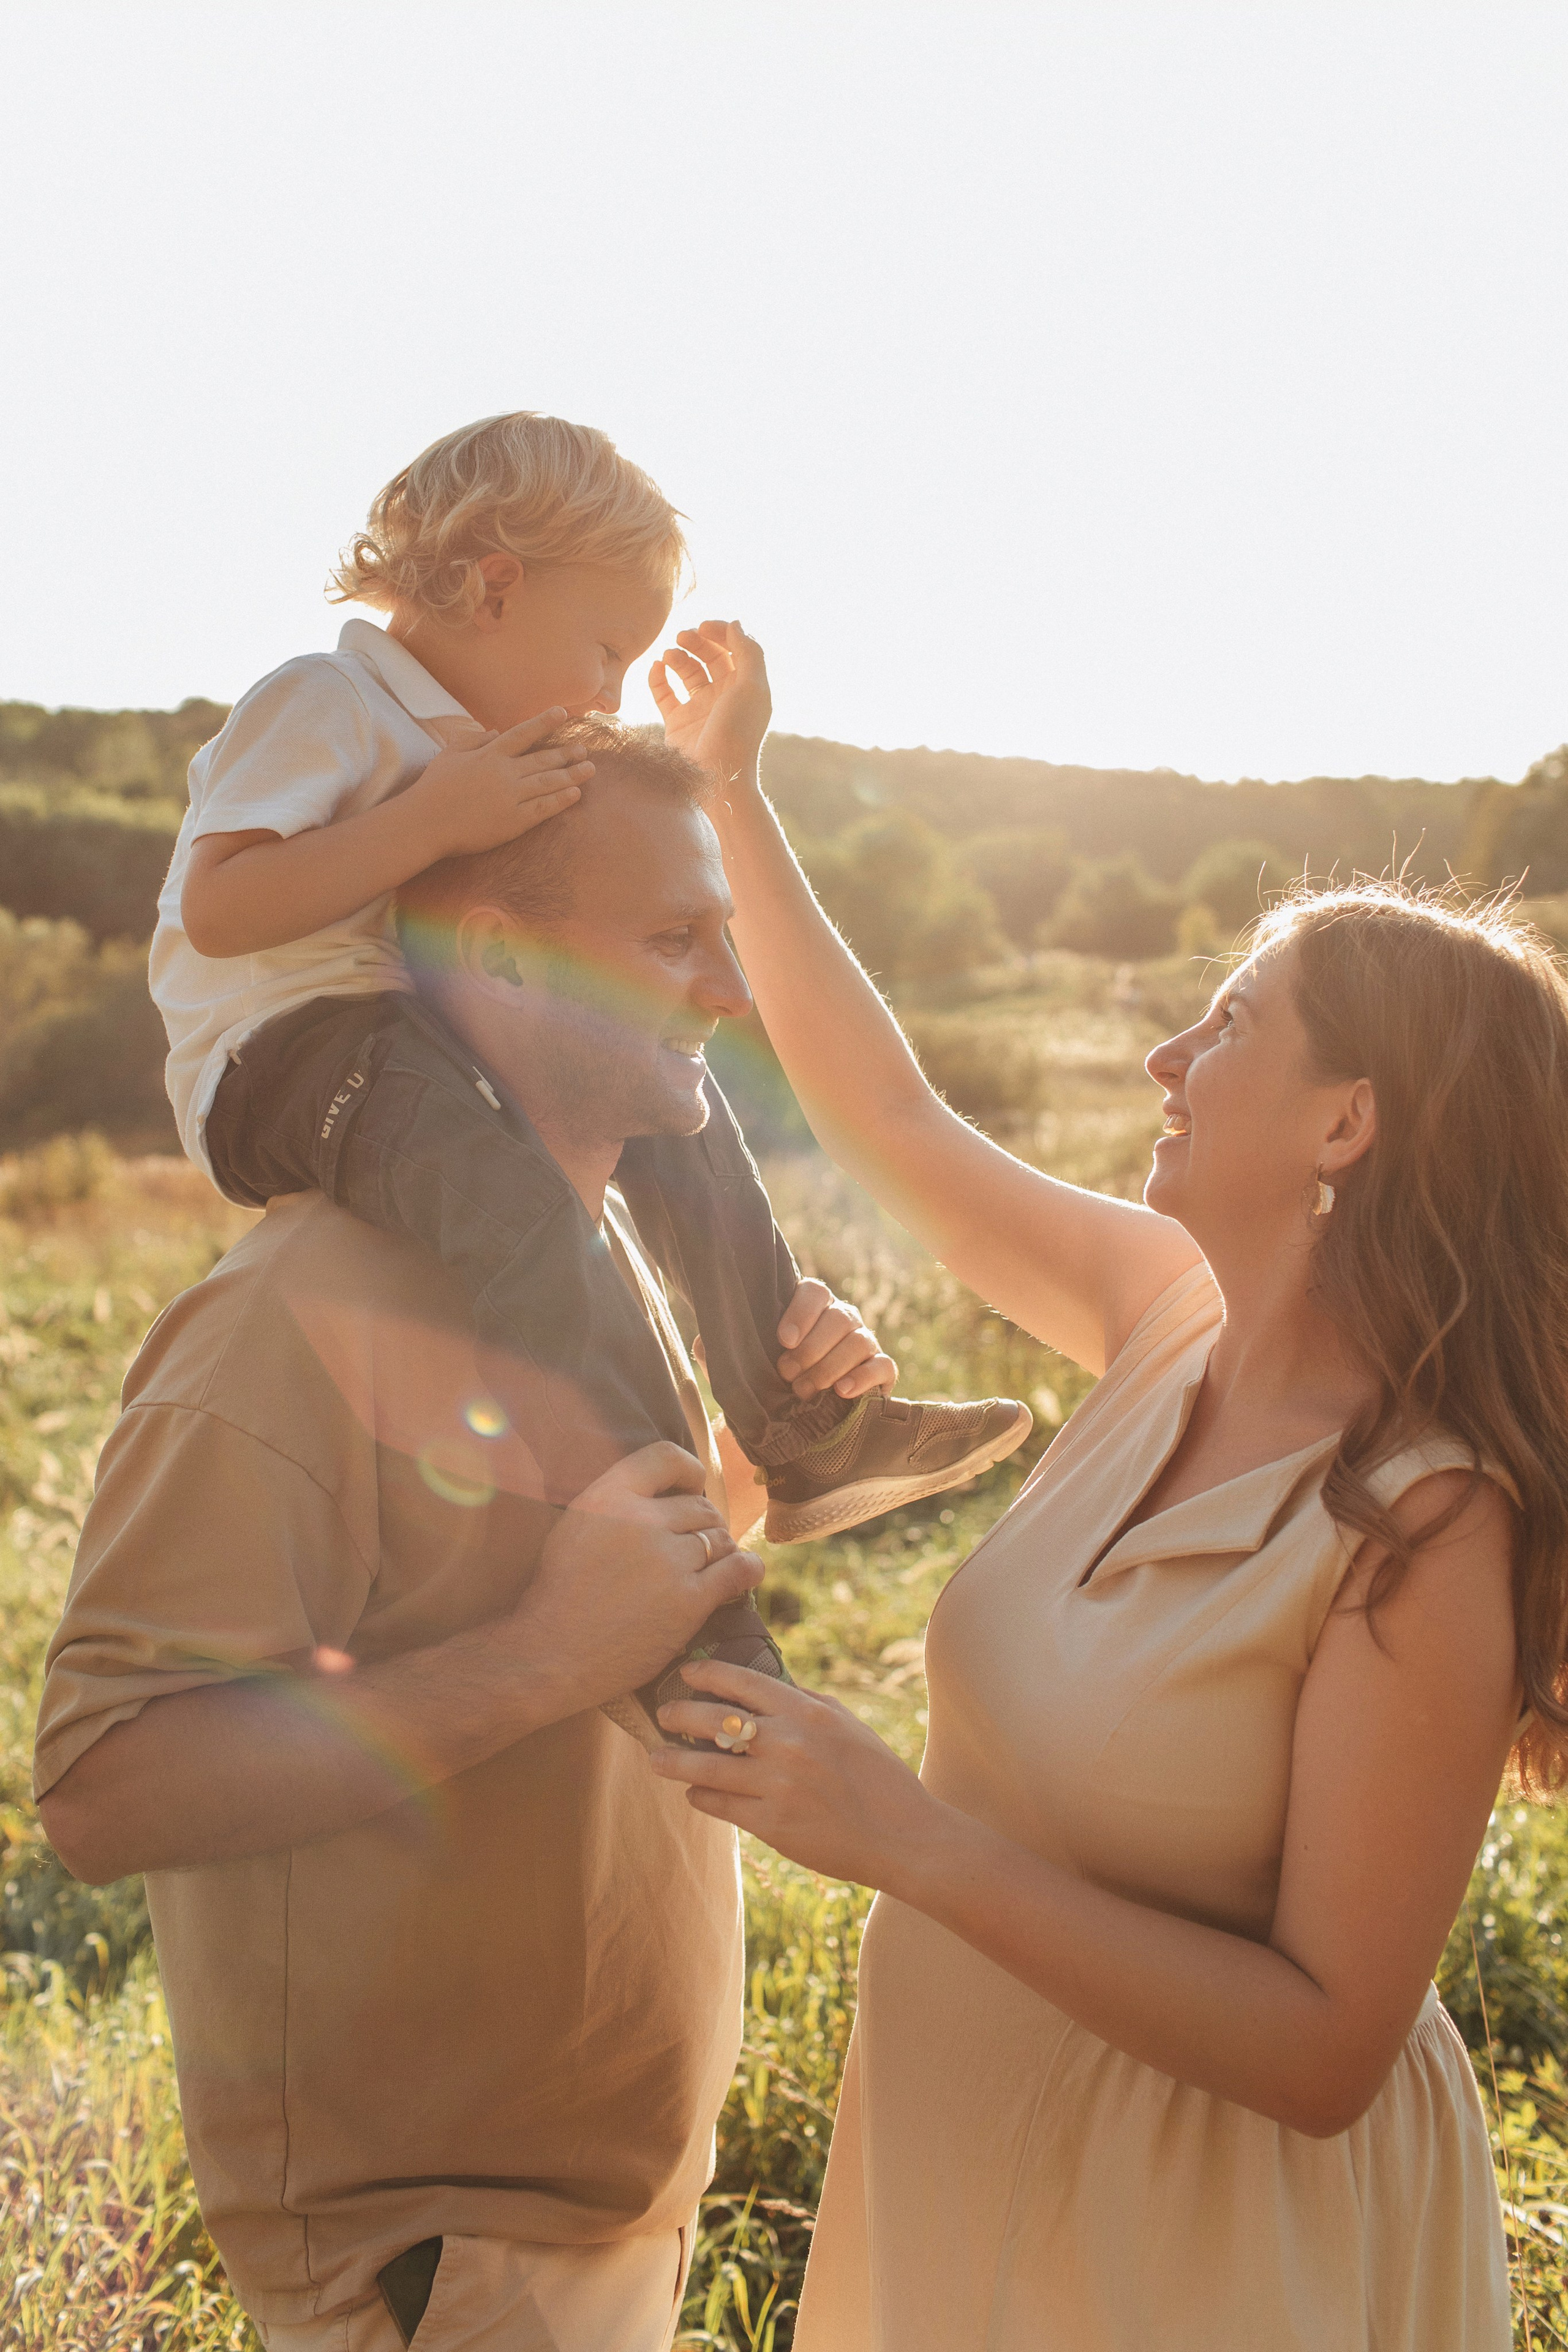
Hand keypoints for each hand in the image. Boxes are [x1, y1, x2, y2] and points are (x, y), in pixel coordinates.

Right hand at [403, 709, 593, 860]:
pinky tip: (575, 793)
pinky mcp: (512, 822)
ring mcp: (509, 798)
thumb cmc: (434, 788)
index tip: (563, 713)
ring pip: (547, 782)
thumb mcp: (449, 754)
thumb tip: (496, 731)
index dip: (544, 722)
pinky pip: (543, 809)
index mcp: (488, 755)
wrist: (425, 823)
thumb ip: (473, 739)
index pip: (522, 734)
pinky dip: (560, 800)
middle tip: (584, 749)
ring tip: (589, 769)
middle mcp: (503, 773)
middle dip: (566, 753)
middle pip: (542, 760)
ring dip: (571, 775)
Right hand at [509, 1442, 762, 1713]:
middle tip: (693, 1548)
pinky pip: (737, 1570)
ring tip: (709, 1567)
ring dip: (720, 1551)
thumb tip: (664, 1491)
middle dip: (702, 1524)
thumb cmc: (559, 1593)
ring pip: (719, 1538)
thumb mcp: (575, 1525)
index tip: (691, 1488)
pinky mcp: (687, 1600)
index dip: (689, 1471)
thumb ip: (615, 1501)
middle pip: (699, 1506)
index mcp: (607, 1495)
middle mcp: (640, 1520)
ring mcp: (667, 1560)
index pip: (666, 1457)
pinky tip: (746, 1572)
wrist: (550, 1654)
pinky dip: (747, 1569)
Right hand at [648, 621, 771, 784]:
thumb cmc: (738, 732)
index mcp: (745, 686)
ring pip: (687, 672)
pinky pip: (665, 694)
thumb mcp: (752, 687)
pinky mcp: (678, 722)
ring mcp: (700, 709)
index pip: (733, 648)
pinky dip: (658, 678)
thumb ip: (748, 652)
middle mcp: (724, 695)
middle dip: (697, 641)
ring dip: (678, 657)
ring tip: (669, 654)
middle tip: (682, 636)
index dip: (720, 632)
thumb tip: (736, 624)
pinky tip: (656, 667)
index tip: (703, 626)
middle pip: (710, 656)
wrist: (716, 776)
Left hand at [648, 1660, 941, 1887]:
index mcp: (807, 1712)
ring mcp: (777, 1785)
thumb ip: (807, 1702)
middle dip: (678, 1714)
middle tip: (662, 1714)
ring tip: (655, 1759)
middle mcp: (788, 1743)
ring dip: (674, 1761)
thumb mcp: (847, 1725)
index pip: (742, 1681)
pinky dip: (701, 1796)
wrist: (903, 1835)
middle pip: (713, 1719)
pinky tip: (695, 1792)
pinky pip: (720, 1804)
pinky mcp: (772, 1824)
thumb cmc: (879, 1776)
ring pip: (705, 1766)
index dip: (706, 1674)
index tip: (685, 1673)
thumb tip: (770, 1686)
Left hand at [776, 1277, 895, 1400]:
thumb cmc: (788, 1372)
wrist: (817, 1404)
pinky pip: (882, 1366)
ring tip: (805, 1389)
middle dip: (810, 1350)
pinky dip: (862, 1378)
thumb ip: (769, 1343)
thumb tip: (763, 1348)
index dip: (801, 1314)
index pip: (815, 1293)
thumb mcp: (774, 1353)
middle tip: (788, 1374)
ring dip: (829, 1368)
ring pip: (859, 1343)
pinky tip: (841, 1390)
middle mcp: (846, 1318)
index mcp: (819, 1306)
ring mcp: (867, 1341)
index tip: (784, 1341)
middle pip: (838, 1319)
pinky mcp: (882, 1368)